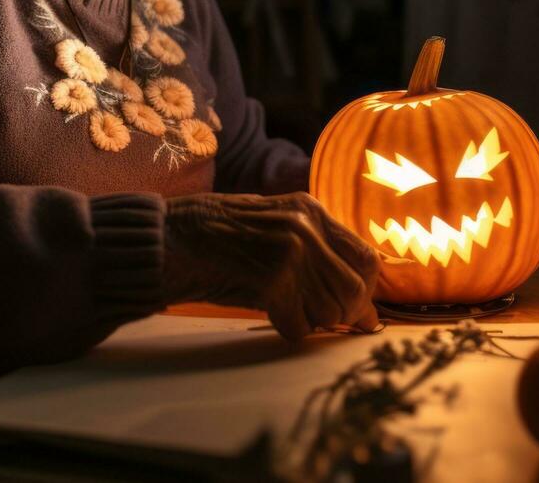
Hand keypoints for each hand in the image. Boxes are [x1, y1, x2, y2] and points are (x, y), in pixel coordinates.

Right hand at [163, 192, 379, 339]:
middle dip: (347, 315)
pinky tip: (271, 315)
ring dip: (315, 322)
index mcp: (310, 209)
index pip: (366, 256)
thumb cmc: (218, 235)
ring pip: (331, 311)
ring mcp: (291, 252)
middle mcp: (306, 227)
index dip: (367, 289)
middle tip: (326, 322)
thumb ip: (313, 247)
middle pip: (355, 288)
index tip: (359, 310)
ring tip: (290, 311)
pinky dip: (289, 329)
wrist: (172, 236)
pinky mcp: (272, 280)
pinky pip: (300, 326)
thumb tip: (359, 300)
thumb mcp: (274, 223)